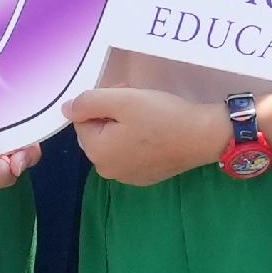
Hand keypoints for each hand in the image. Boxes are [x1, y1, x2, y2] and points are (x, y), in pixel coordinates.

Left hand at [68, 86, 221, 186]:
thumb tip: (66, 108)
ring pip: (115, 144)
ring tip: (152, 118)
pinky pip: (131, 155)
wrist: (205, 136)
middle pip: (98, 133)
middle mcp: (106, 170)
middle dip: (113, 116)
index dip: (104, 102)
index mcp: (97, 151)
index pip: (83, 119)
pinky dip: (139, 143)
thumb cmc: (164, 116)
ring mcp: (127, 177)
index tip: (128, 95)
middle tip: (140, 104)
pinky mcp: (145, 178)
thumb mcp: (125, 100)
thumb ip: (89, 101)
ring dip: (126, 129)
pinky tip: (159, 135)